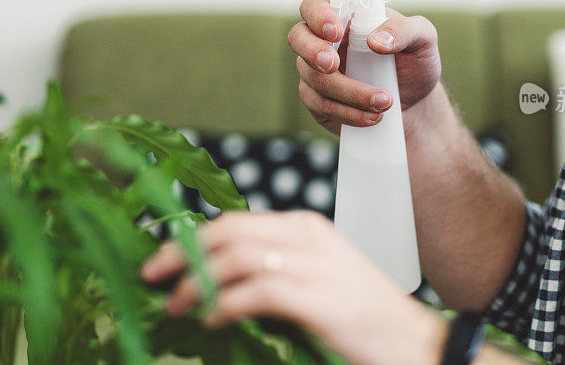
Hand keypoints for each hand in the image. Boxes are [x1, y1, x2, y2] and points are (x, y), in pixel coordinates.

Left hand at [140, 210, 448, 364]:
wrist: (413, 343)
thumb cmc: (361, 316)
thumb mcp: (315, 278)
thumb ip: (274, 270)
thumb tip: (216, 281)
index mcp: (304, 227)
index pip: (235, 221)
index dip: (191, 238)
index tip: (163, 260)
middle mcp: (306, 235)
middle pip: (227, 232)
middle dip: (181, 252)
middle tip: (151, 277)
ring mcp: (314, 263)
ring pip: (234, 257)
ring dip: (195, 282)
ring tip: (176, 305)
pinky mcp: (317, 296)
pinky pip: (255, 290)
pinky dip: (223, 304)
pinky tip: (212, 320)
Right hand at [288, 0, 441, 134]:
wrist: (415, 103)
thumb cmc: (414, 63)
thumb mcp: (423, 40)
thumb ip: (404, 31)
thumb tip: (375, 41)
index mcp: (345, 17)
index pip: (315, 6)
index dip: (318, 16)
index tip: (336, 33)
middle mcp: (324, 42)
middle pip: (297, 37)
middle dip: (312, 52)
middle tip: (333, 65)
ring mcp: (317, 72)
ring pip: (314, 79)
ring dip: (349, 93)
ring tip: (384, 102)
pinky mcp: (319, 100)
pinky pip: (321, 106)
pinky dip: (348, 112)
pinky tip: (372, 117)